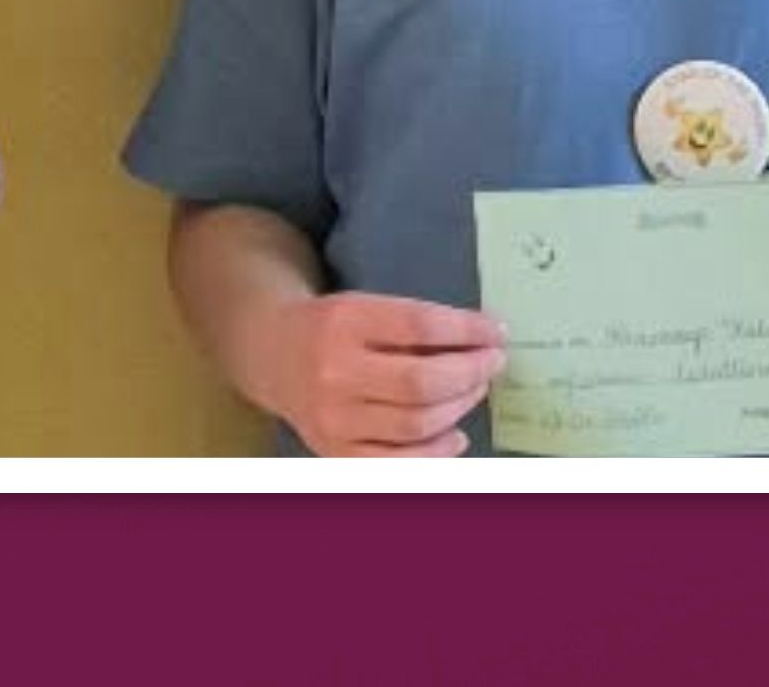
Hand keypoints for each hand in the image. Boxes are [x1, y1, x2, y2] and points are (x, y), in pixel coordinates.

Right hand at [242, 290, 503, 457]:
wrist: (272, 354)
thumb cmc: (332, 327)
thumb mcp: (364, 306)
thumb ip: (414, 323)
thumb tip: (483, 340)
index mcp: (343, 321)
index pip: (419, 325)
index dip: (467, 330)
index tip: (496, 332)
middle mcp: (334, 371)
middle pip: (422, 381)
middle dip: (471, 372)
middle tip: (493, 363)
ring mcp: (333, 417)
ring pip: (417, 423)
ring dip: (459, 407)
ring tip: (475, 390)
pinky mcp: (334, 451)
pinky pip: (399, 462)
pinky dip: (436, 451)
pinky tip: (455, 434)